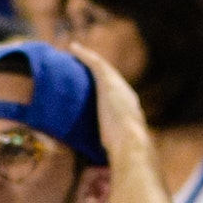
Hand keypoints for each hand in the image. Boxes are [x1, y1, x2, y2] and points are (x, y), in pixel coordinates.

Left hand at [68, 39, 151, 156]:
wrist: (130, 142)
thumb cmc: (120, 149)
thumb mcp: (112, 144)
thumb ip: (107, 142)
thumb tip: (98, 154)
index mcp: (125, 106)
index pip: (112, 91)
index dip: (101, 85)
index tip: (88, 85)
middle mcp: (124, 92)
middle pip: (107, 75)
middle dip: (94, 67)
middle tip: (80, 60)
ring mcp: (117, 86)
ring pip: (101, 66)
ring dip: (88, 57)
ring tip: (74, 50)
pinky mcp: (108, 83)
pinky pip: (95, 63)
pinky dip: (84, 55)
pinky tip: (73, 48)